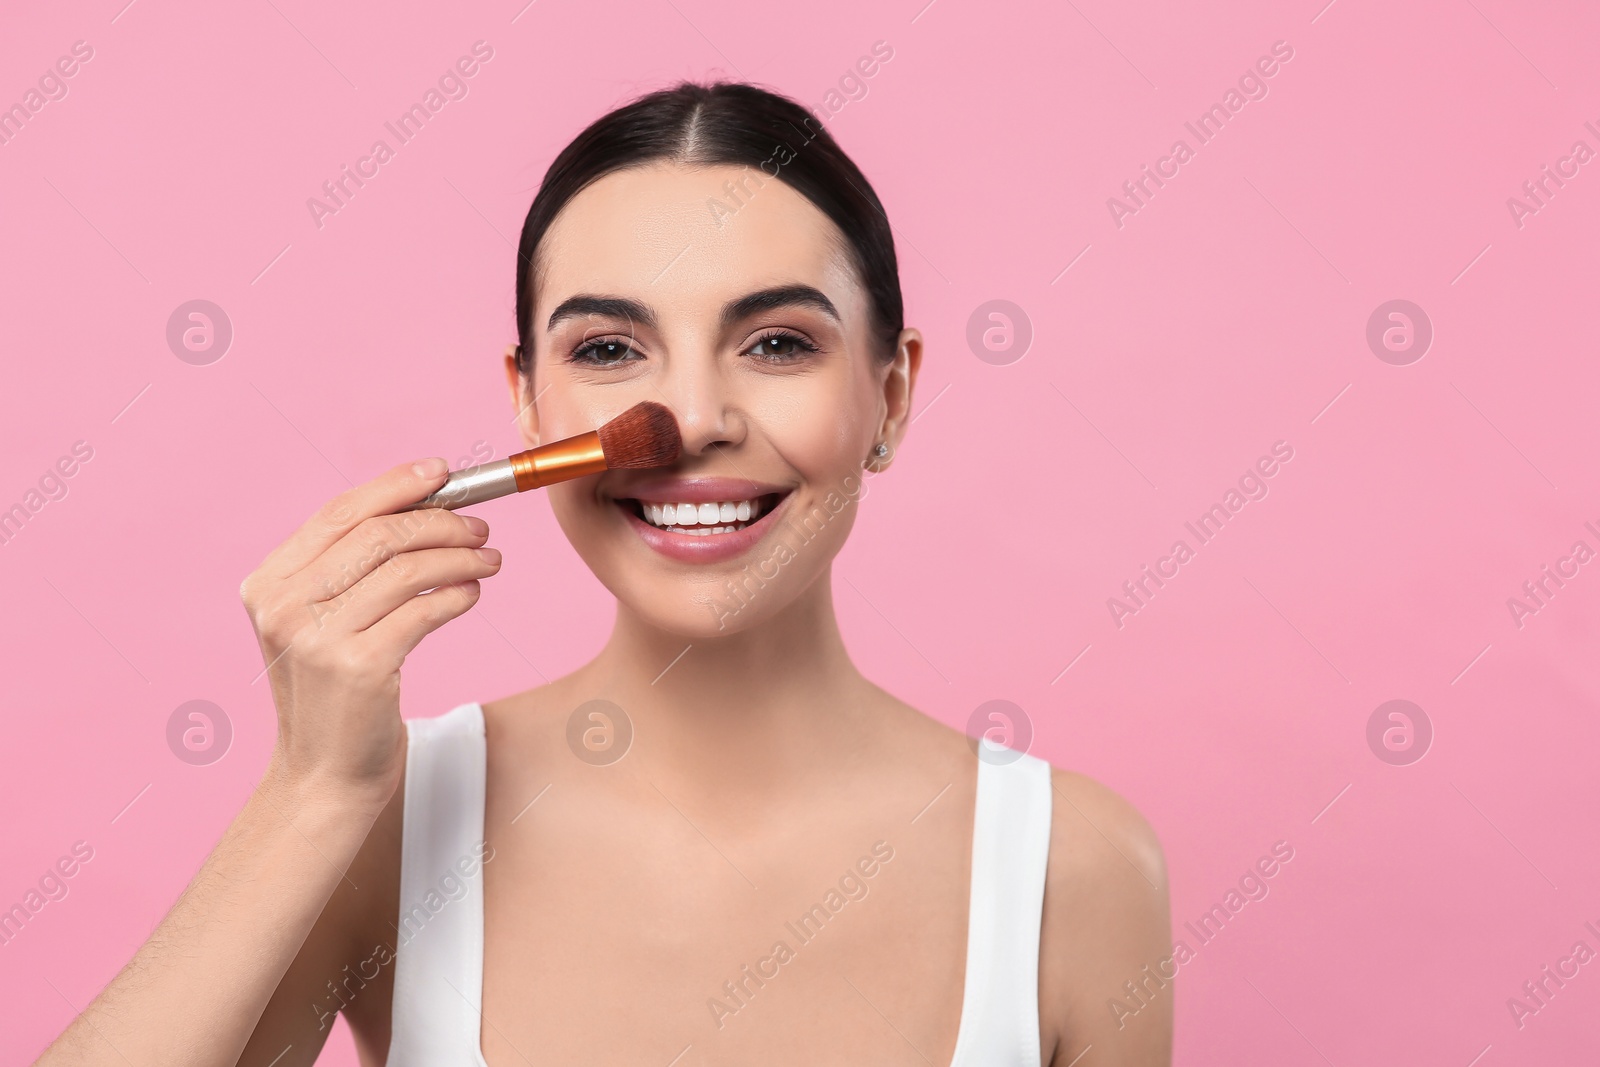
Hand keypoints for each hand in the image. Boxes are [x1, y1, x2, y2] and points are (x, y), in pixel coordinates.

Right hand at [239, 458, 499, 804]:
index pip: (340, 512)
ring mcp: (318, 638)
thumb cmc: (336, 695)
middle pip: (380, 534)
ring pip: (408, 569)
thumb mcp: (322, 624)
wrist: (324, 778)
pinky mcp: (360, 668)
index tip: (444, 473)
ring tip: (489, 561)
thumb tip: (426, 504)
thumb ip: (352, 569)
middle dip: (442, 522)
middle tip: (480, 528)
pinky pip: (426, 610)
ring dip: (460, 557)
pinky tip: (472, 595)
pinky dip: (459, 595)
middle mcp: (284, 607)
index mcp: (268, 585)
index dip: (397, 485)